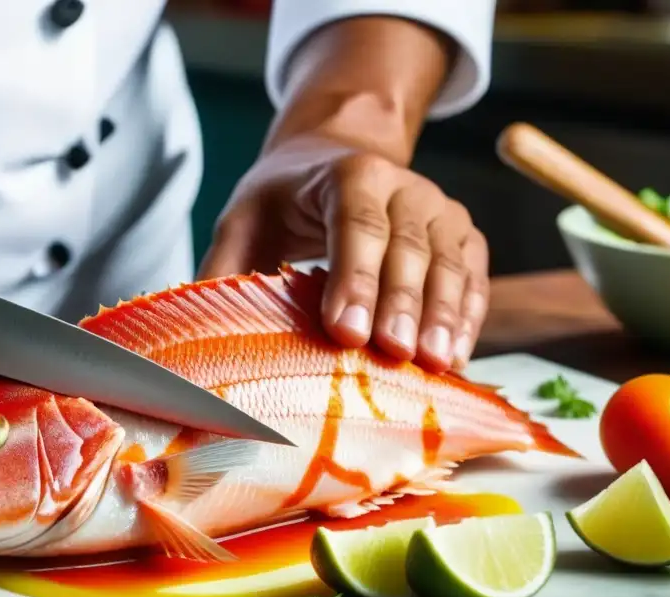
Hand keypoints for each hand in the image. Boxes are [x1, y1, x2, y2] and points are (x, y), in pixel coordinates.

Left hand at [198, 136, 489, 372]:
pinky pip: (475, 276)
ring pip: (451, 262)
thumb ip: (224, 270)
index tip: (345, 331)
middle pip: (409, 247)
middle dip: (402, 305)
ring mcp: (440, 209)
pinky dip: (469, 316)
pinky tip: (457, 356)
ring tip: (437, 365)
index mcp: (348, 175)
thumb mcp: (244, 221)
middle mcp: (403, 185)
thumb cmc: (284, 200)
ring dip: (445, 316)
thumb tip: (195, 335)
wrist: (335, 159)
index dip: (354, 279)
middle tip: (394, 355)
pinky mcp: (463, 235)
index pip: (357, 226)